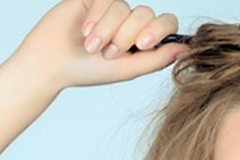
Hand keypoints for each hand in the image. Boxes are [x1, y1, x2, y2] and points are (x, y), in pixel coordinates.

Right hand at [6, 0, 188, 91]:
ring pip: (124, 7)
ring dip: (108, 30)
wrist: (52, 63)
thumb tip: (187, 49)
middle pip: (146, 14)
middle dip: (128, 34)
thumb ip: (157, 59)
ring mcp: (112, 9)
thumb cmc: (88, 71)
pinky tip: (85, 32)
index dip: (158, 30)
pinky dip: (97, 18)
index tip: (143, 44)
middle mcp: (130, 23)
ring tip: (92, 46)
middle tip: (110, 53)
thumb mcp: (127, 70)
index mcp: (143, 39)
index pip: (166, 24)